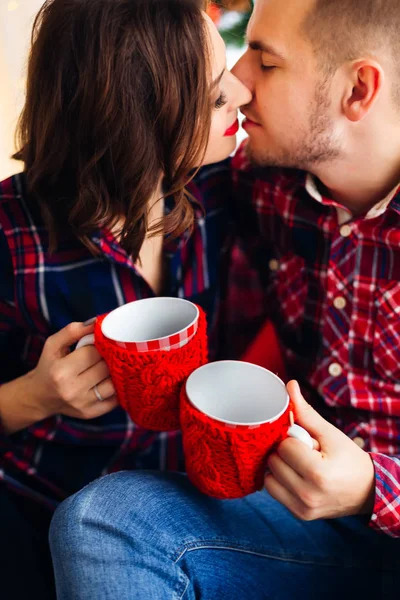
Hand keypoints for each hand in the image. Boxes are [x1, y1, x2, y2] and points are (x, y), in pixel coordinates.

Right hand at [30, 321, 116, 420]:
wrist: (40, 396)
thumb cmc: (49, 366)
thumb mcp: (53, 344)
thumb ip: (73, 330)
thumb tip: (97, 323)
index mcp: (61, 371)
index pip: (94, 353)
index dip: (100, 345)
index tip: (99, 343)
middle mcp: (72, 390)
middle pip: (105, 368)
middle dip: (108, 358)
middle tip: (104, 355)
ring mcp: (83, 404)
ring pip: (114, 383)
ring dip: (115, 373)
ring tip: (107, 367)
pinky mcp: (91, 413)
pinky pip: (116, 399)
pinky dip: (117, 388)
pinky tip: (109, 381)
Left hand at [264, 380, 374, 520]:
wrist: (367, 491)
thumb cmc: (349, 459)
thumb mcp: (330, 434)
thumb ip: (306, 412)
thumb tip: (289, 386)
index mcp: (317, 474)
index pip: (284, 447)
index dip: (293, 439)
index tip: (307, 442)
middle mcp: (307, 495)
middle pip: (274, 462)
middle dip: (285, 452)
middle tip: (305, 454)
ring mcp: (302, 508)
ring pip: (269, 478)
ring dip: (279, 467)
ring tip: (300, 465)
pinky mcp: (299, 515)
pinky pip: (274, 492)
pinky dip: (280, 481)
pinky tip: (296, 476)